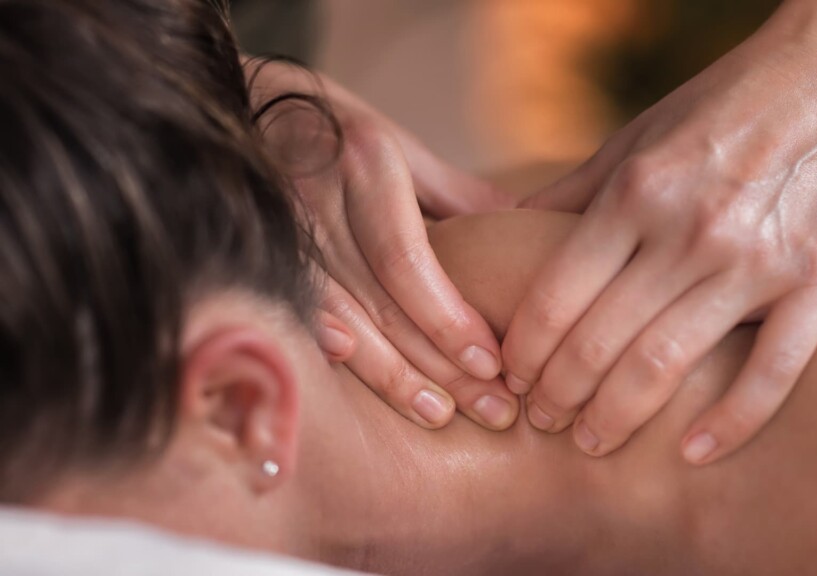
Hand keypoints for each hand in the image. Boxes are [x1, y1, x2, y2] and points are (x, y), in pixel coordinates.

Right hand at [249, 58, 519, 430]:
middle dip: (439, 364)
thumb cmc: (340, 131)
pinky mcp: (259, 254)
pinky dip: (331, 350)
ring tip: (441, 416)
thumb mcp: (403, 148)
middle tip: (492, 409)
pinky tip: (363, 387)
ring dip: (394, 377)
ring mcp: (281, 231)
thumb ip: (460, 197)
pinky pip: (297, 313)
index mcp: (366, 164)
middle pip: (382, 302)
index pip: (407, 262)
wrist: (245, 102)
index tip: (493, 364)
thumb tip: (528, 229)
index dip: (448, 319)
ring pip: (342, 320)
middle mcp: (318, 199)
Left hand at [501, 24, 816, 462]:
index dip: (524, 350)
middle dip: (557, 394)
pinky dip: (732, 422)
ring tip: (591, 442)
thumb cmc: (718, 111)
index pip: (556, 295)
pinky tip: (695, 453)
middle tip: (540, 420)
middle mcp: (691, 229)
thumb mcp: (634, 139)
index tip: (511, 380)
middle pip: (601, 342)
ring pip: (668, 364)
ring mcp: (757, 259)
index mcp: (638, 191)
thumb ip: (571, 193)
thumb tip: (503, 231)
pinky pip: (772, 370)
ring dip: (617, 416)